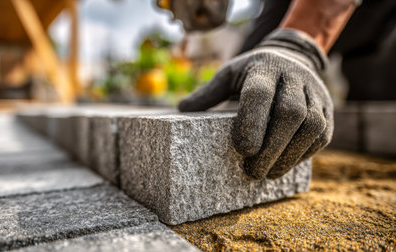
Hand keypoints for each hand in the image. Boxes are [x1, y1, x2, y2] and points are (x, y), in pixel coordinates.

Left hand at [178, 29, 333, 178]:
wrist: (292, 58)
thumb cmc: (252, 72)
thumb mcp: (228, 75)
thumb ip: (208, 92)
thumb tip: (181, 109)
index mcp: (263, 69)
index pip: (259, 94)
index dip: (252, 122)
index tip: (242, 150)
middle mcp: (292, 78)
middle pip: (289, 114)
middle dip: (271, 148)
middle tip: (251, 172)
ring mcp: (314, 92)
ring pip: (311, 126)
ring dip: (289, 156)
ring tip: (267, 173)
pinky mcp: (327, 108)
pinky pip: (322, 135)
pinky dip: (303, 154)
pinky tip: (284, 164)